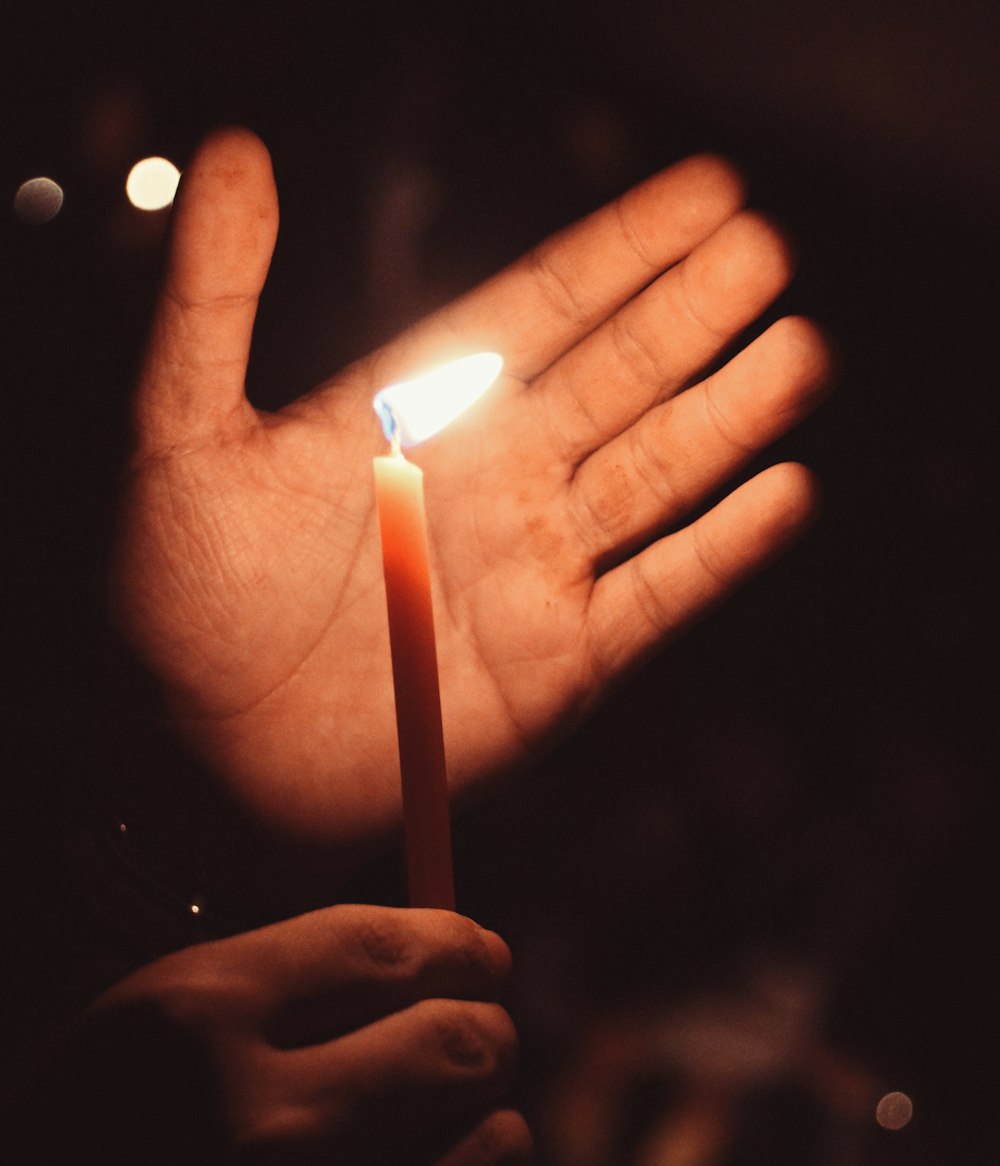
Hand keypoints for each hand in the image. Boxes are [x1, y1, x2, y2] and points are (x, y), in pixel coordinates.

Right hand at [10, 905, 527, 1165]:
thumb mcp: (127, 1049)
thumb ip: (270, 995)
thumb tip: (442, 957)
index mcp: (188, 1026)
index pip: (387, 949)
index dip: (453, 946)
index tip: (477, 958)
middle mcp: (261, 1133)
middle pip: (462, 1044)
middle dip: (484, 1035)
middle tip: (476, 1046)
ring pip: (497, 1152)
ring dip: (488, 1132)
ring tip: (452, 1139)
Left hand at [115, 128, 832, 848]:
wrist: (198, 755)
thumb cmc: (180, 599)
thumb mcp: (180, 431)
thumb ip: (212, 295)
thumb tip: (237, 150)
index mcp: (421, 415)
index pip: (543, 310)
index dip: (624, 250)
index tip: (704, 189)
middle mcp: (493, 483)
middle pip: (619, 381)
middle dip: (693, 316)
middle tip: (766, 249)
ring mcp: (532, 573)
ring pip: (653, 477)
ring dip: (726, 418)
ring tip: (798, 351)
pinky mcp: (555, 666)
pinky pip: (655, 598)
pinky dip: (718, 552)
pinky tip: (783, 494)